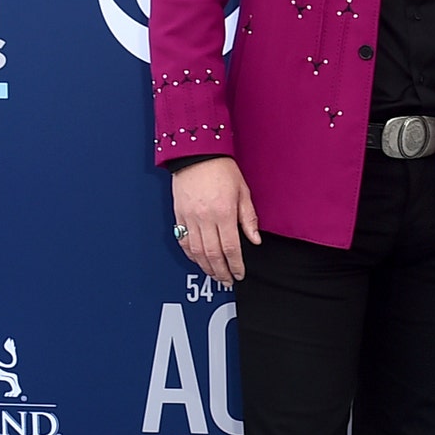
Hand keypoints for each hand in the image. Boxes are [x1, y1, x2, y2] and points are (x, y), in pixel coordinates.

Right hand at [173, 158, 260, 286]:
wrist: (197, 154)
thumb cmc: (222, 169)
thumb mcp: (243, 191)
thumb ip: (248, 218)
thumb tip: (255, 240)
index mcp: (223, 212)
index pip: (231, 248)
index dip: (236, 265)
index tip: (239, 274)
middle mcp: (205, 218)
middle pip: (213, 254)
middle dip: (221, 271)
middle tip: (227, 280)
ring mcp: (189, 217)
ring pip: (196, 251)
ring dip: (206, 267)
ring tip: (214, 275)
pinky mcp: (178, 215)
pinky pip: (183, 241)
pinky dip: (190, 254)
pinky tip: (198, 260)